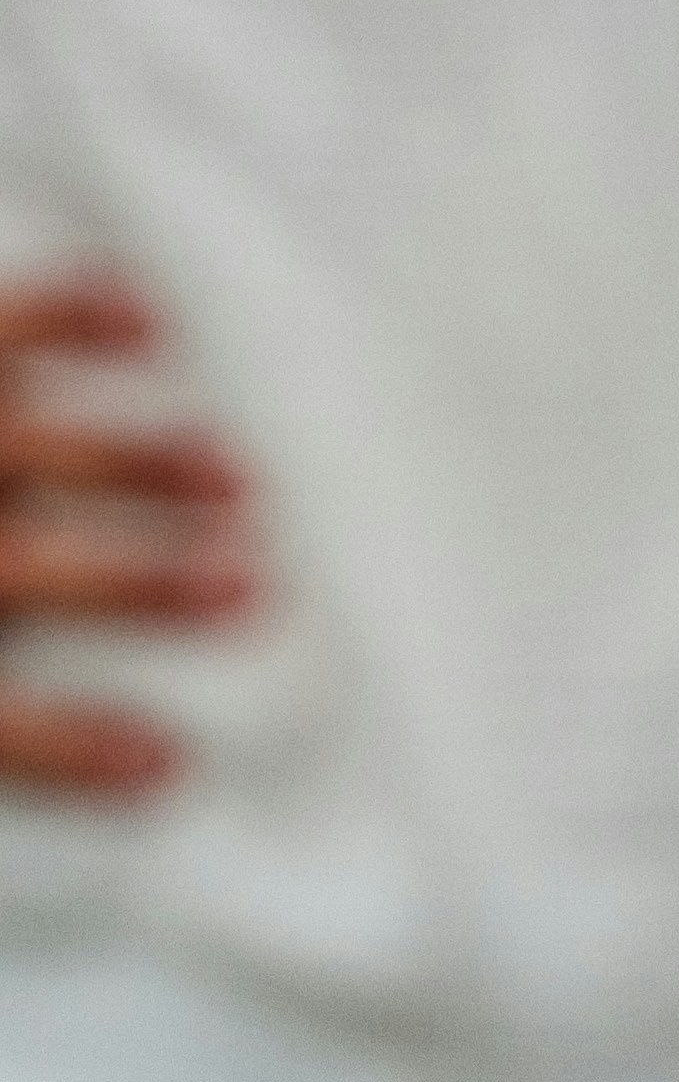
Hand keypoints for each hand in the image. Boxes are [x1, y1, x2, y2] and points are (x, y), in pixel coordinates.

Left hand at [0, 276, 249, 797]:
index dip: (78, 748)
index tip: (172, 768)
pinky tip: (146, 324)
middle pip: (30, 567)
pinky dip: (78, 312)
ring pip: (38, 448)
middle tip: (250, 590)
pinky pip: (8, 324)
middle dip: (149, 581)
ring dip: (149, 465)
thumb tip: (53, 756)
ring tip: (235, 481)